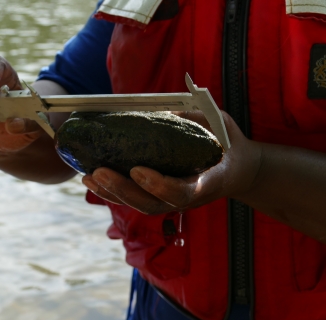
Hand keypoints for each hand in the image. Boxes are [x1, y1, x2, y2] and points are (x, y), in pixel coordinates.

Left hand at [82, 111, 261, 214]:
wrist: (236, 168)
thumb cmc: (227, 142)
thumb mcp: (217, 124)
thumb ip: (190, 119)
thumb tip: (153, 108)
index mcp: (207, 181)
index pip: (182, 192)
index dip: (159, 185)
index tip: (138, 170)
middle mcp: (188, 197)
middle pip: (152, 204)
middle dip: (122, 190)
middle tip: (98, 172)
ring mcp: (173, 200)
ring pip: (140, 205)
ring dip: (112, 193)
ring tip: (88, 177)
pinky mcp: (162, 197)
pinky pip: (137, 199)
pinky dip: (114, 192)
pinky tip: (93, 180)